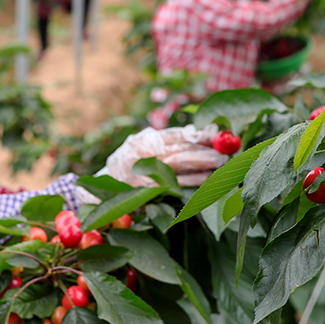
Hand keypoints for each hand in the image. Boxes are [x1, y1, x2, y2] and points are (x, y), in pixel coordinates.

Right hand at [96, 125, 227, 186]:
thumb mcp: (141, 144)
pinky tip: (206, 181)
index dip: (196, 135)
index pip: (174, 137)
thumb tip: (193, 132)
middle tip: (223, 155)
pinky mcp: (146, 192)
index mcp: (142, 142)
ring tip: (219, 166)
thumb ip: (164, 139)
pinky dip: (190, 183)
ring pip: (177, 170)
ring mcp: (143, 175)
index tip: (215, 135)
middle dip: (202, 154)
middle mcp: (142, 157)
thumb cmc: (127, 161)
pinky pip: (173, 186)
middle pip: (177, 153)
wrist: (101, 186)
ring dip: (200, 169)